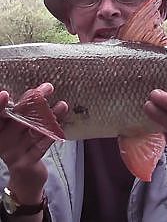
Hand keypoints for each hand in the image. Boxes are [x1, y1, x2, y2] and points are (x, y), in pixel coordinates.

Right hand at [0, 83, 67, 203]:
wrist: (26, 177)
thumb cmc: (23, 145)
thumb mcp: (20, 128)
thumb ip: (25, 112)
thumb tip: (41, 90)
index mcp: (0, 130)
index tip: (3, 93)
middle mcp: (3, 140)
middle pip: (18, 118)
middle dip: (34, 101)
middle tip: (47, 88)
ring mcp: (14, 152)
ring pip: (33, 129)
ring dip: (50, 115)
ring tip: (63, 104)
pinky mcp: (27, 162)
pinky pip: (42, 144)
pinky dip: (52, 133)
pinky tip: (60, 124)